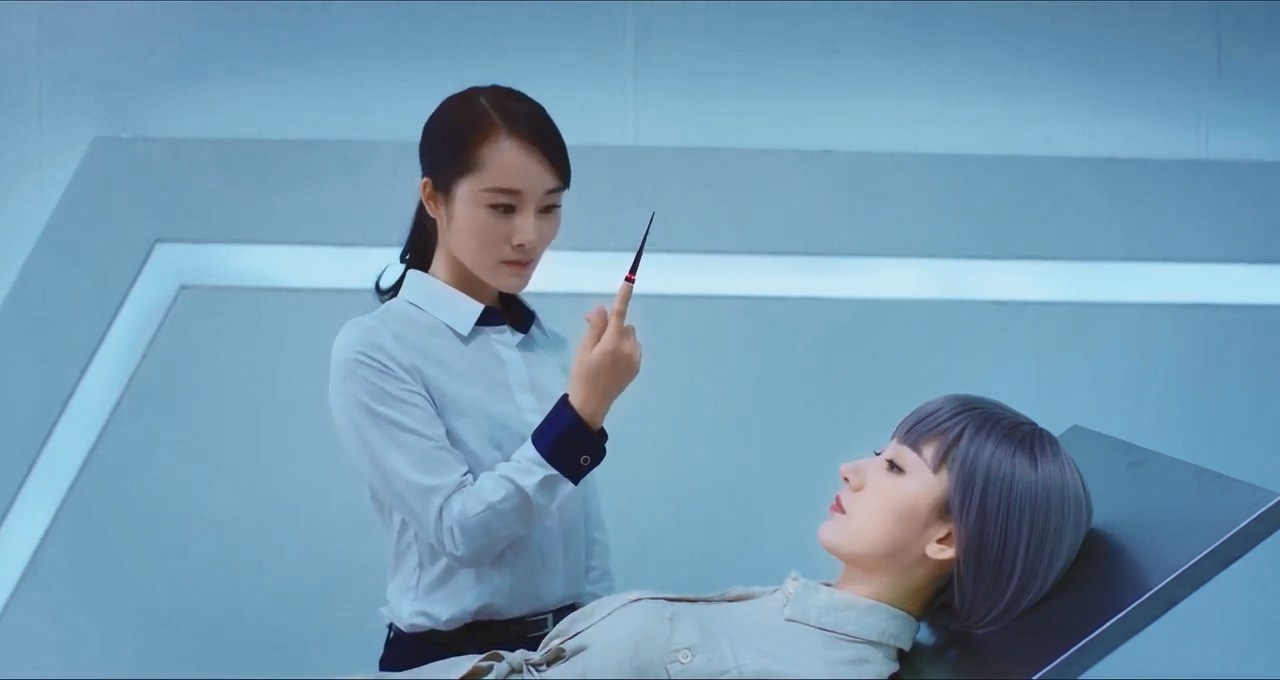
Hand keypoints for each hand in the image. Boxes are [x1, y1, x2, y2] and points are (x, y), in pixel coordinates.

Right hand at [568, 281, 642, 429]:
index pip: (619, 314)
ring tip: (602, 353)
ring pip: (629, 336)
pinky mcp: (637, 366)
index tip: (629, 281)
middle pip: (623, 325)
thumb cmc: (581, 375)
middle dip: (611, 326)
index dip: (623, 297)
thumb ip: (595, 327)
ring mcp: (635, 358)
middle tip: (593, 337)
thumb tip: (602, 308)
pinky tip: (611, 361)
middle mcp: (628, 349)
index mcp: (613, 343)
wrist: (590, 405)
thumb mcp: (583, 349)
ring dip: (618, 337)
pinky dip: (624, 348)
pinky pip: (633, 347)